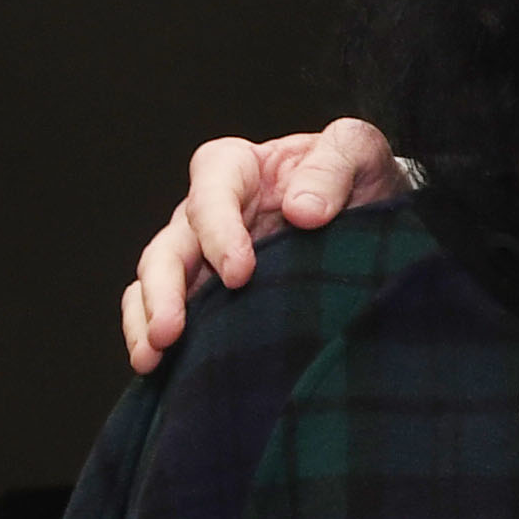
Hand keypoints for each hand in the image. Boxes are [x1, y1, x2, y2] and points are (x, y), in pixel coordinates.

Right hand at [117, 118, 402, 373]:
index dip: (218, 231)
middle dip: (164, 289)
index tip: (240, 274)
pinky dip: (152, 335)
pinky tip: (156, 368)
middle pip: (169, 246)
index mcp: (237, 168)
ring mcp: (201, 255)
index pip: (211, 190)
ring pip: (155, 283)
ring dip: (147, 319)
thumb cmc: (357, 174)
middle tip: (171, 331)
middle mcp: (208, 212)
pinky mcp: (208, 292)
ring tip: (150, 358)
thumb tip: (301, 211)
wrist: (371, 215)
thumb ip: (333, 167)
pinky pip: (164, 310)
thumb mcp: (357, 151)